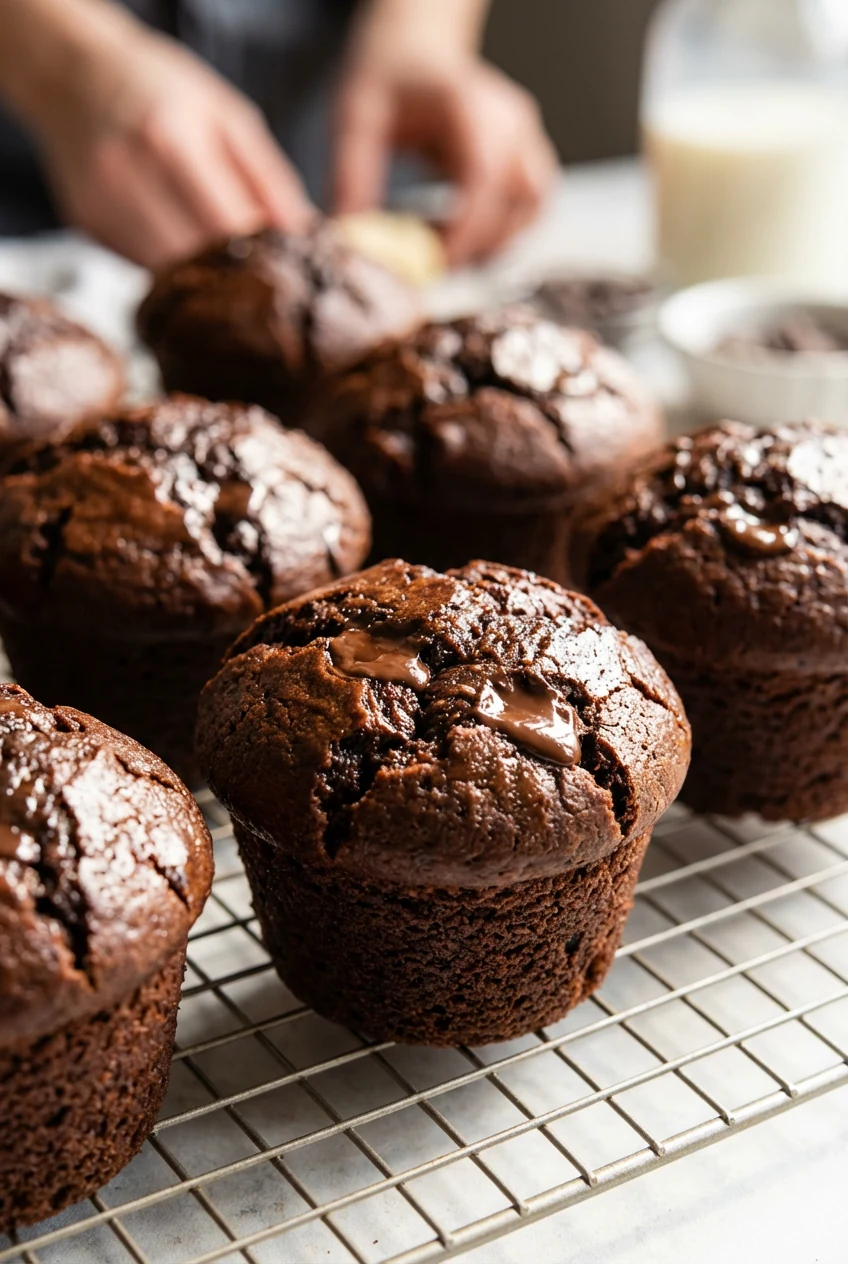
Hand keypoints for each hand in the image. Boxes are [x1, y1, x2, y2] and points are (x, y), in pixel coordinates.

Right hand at [29, 13, 313, 268]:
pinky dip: (169, 264)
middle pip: (195, 261)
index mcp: (171, 140)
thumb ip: (269, 179)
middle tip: (258, 273)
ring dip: (200, 277)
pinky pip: (141, 266)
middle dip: (233, 274)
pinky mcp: (87, 226)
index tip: (284, 266)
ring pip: (167, 275)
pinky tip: (178, 237)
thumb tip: (304, 236)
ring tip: (221, 256)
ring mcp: (102, 205)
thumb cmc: (163, 90)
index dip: (261, 257)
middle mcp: (127, 175)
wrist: (76, 74)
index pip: (227, 229)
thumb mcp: (229, 117)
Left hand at [334, 55, 557, 265]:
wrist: (417, 48)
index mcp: (467, 103)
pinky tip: (466, 238)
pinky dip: (507, 230)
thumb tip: (350, 237)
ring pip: (532, 204)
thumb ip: (352, 176)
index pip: (484, 174)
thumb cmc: (388, 77)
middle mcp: (508, 117)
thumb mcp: (356, 118)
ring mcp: (525, 134)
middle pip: (516, 196)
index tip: (436, 263)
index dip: (467, 228)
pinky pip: (533, 203)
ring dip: (497, 239)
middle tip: (432, 267)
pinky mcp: (529, 152)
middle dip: (478, 243)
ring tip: (446, 250)